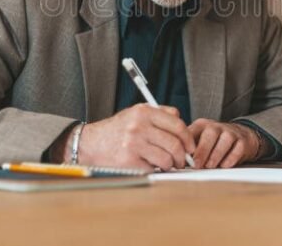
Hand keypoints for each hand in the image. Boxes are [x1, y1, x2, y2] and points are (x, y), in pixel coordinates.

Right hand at [68, 104, 195, 171]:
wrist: (91, 143)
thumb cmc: (117, 130)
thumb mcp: (136, 113)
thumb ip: (160, 114)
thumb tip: (182, 123)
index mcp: (144, 112)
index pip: (177, 124)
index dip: (188, 138)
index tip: (190, 147)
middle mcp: (139, 126)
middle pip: (174, 143)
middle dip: (183, 156)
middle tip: (182, 161)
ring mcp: (133, 144)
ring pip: (166, 159)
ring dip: (171, 165)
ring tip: (167, 165)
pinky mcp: (129, 161)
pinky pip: (153, 168)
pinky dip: (155, 170)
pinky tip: (150, 166)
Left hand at [188, 119, 260, 168]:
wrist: (239, 136)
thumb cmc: (213, 142)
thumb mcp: (199, 140)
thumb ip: (188, 149)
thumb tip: (175, 160)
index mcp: (201, 125)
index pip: (193, 131)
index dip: (187, 144)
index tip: (182, 157)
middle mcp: (216, 126)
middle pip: (210, 134)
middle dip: (203, 150)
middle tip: (196, 165)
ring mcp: (231, 132)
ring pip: (225, 140)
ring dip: (216, 155)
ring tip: (209, 166)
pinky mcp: (242, 141)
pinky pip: (238, 148)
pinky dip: (231, 158)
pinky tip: (224, 165)